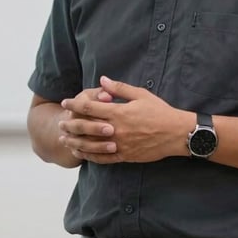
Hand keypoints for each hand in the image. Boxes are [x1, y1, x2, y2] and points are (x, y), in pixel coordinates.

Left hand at [59, 76, 187, 164]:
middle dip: (71, 124)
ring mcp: (120, 145)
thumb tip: (102, 80)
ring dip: (76, 142)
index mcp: (119, 112)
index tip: (65, 102)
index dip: (75, 104)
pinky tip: (83, 154)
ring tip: (66, 139)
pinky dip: (91, 156)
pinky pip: (104, 158)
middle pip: (86, 127)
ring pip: (91, 145)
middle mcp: (116, 129)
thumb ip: (119, 88)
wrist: (176, 134)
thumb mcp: (141, 95)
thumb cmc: (160, 111)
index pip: (90, 107)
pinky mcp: (125, 156)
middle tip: (61, 122)